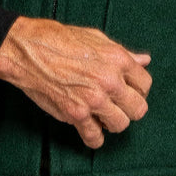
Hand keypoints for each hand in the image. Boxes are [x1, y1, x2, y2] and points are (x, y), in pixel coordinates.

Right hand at [0, 16, 150, 148]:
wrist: (29, 49)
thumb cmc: (60, 39)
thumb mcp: (96, 37)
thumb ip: (122, 52)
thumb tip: (144, 60)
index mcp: (117, 59)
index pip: (145, 83)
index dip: (138, 87)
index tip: (130, 89)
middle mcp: (110, 80)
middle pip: (138, 108)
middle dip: (130, 107)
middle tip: (118, 104)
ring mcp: (93, 99)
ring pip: (121, 125)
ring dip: (113, 121)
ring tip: (103, 113)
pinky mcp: (75, 114)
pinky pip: (95, 138)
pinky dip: (94, 137)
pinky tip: (90, 127)